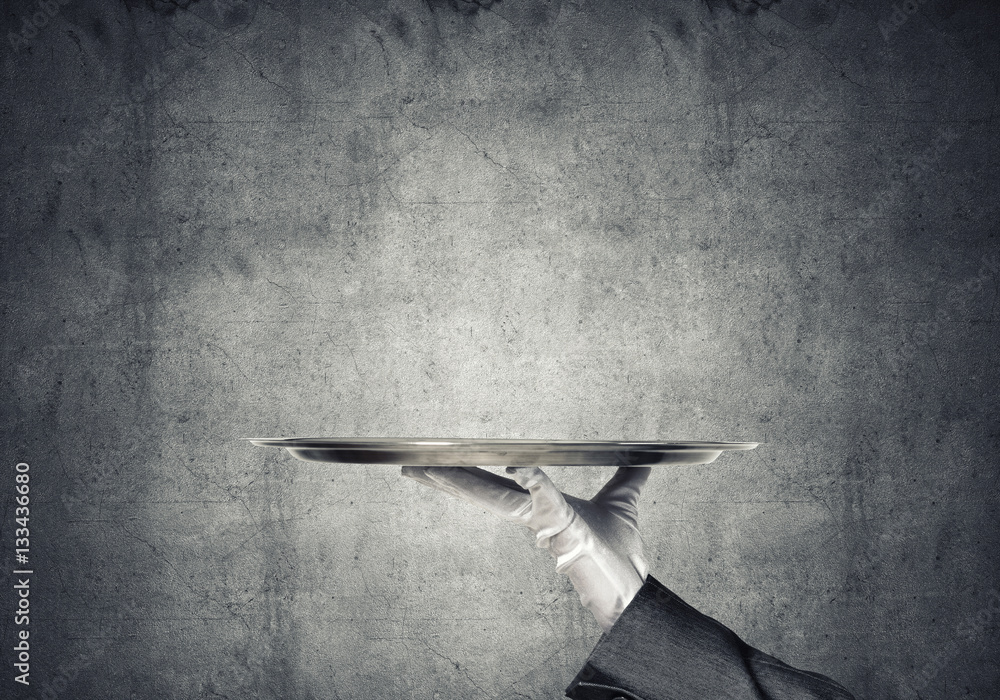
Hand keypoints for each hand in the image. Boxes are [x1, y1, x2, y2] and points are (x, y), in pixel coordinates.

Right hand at [402, 465, 651, 631]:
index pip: (497, 485)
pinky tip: (519, 465)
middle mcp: (534, 515)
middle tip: (414, 466)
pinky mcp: (563, 526)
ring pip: (496, 497)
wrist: (633, 587)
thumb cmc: (622, 553)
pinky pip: (545, 497)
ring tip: (429, 469)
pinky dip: (532, 480)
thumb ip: (628, 476)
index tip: (444, 461)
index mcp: (540, 507)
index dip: (469, 473)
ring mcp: (544, 521)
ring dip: (462, 482)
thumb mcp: (623, 501)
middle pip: (482, 491)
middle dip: (447, 478)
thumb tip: (641, 457)